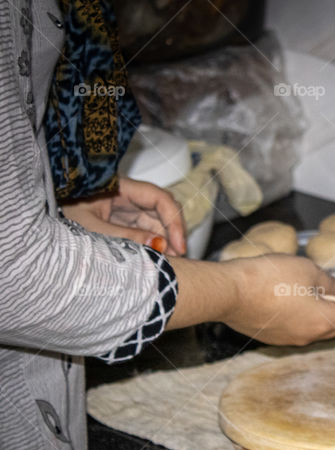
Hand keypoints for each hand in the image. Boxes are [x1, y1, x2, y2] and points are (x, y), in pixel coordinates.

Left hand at [61, 177, 186, 255]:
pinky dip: (153, 243)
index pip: (159, 198)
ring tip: (169, 261)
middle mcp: (127, 195)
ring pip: (156, 221)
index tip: (178, 245)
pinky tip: (157, 257)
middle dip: (173, 233)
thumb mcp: (91, 228)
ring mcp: (126, 207)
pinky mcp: (123, 220)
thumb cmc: (60, 215)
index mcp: (120, 187)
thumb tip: (158, 245)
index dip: (174, 221)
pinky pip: (145, 230)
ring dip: (165, 240)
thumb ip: (124, 236)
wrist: (41, 220)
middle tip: (178, 257)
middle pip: (162, 210)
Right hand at [168, 254, 334, 344]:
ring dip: (324, 314)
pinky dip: (304, 316)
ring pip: (316, 328)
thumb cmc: (269, 278)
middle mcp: (309, 336)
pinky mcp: (271, 336)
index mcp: (324, 321)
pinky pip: (296, 327)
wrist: (228, 292)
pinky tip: (299, 301)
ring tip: (325, 296)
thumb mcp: (308, 270)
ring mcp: (289, 338)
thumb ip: (329, 281)